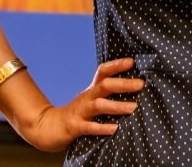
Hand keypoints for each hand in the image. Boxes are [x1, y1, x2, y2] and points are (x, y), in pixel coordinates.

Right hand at [17, 57, 143, 151]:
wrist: (50, 127)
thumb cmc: (79, 113)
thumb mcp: (92, 99)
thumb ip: (107, 93)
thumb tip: (134, 86)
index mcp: (92, 90)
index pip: (103, 71)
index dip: (116, 65)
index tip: (132, 61)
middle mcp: (87, 98)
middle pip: (104, 85)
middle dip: (123, 84)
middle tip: (141, 84)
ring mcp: (80, 112)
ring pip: (98, 105)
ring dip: (116, 106)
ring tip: (133, 108)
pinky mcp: (75, 127)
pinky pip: (89, 127)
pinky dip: (102, 128)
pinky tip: (115, 129)